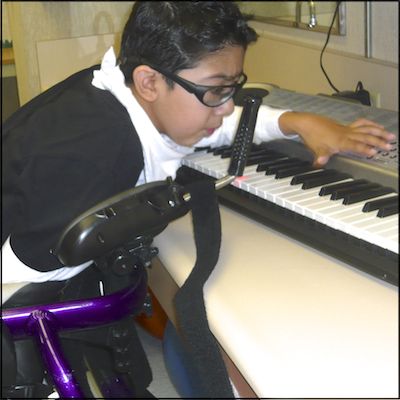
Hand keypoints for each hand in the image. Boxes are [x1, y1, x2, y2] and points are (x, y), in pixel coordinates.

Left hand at [279, 112, 395, 166]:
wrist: (307, 123)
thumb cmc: (313, 136)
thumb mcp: (316, 149)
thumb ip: (320, 157)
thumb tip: (319, 163)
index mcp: (341, 141)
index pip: (356, 145)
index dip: (365, 149)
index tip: (375, 152)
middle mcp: (346, 134)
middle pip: (365, 136)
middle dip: (378, 141)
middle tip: (389, 146)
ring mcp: (347, 129)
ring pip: (366, 128)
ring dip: (379, 132)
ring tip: (390, 135)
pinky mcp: (346, 126)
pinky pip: (361, 123)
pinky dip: (371, 124)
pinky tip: (377, 126)